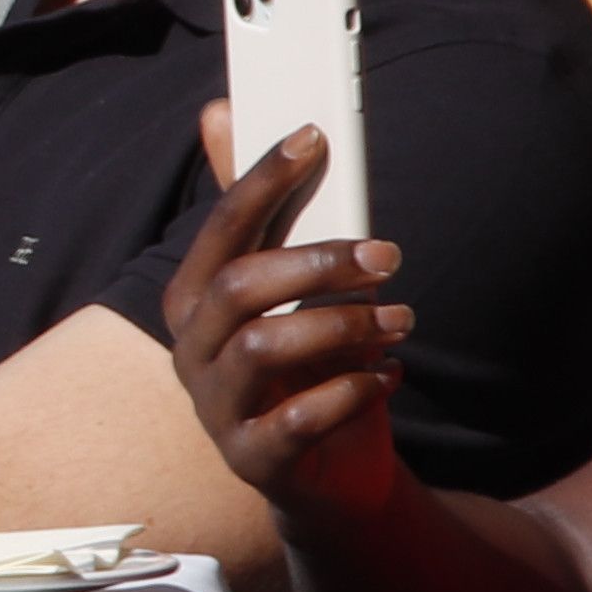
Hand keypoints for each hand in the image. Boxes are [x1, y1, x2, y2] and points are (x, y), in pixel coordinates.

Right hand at [166, 100, 410, 521]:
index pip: (219, 228)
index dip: (262, 179)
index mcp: (194, 301)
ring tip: (399, 318)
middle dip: (318, 260)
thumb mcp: (288, 290)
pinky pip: (295, 421)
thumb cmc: (308, 371)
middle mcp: (192, 352)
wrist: (329, 478)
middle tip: (388, 255)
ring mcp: (216, 409)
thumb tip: (220, 112)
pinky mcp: (252, 460)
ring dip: (341, 323)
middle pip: (238, 286)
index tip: (313, 138)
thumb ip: (260, 213)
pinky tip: (386, 377)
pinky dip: (349, 391)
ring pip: (261, 346)